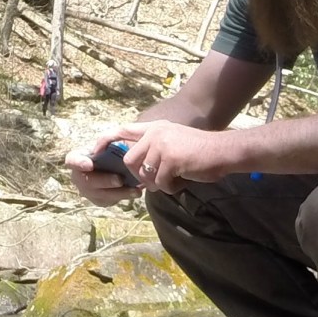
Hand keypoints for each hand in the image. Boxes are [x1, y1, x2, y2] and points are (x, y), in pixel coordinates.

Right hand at [65, 139, 142, 205]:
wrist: (118, 162)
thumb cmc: (111, 149)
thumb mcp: (110, 140)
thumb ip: (106, 140)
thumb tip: (103, 147)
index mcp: (78, 158)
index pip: (72, 160)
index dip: (79, 163)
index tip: (90, 164)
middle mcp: (79, 177)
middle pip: (87, 182)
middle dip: (104, 181)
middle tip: (119, 179)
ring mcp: (88, 191)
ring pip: (100, 194)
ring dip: (118, 192)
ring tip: (134, 189)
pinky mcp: (99, 200)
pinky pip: (110, 200)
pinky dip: (124, 196)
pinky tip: (136, 192)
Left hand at [112, 121, 237, 193]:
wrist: (224, 151)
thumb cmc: (201, 153)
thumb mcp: (174, 142)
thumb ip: (154, 148)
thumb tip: (134, 167)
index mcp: (155, 128)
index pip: (121, 131)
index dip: (104, 141)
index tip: (93, 152)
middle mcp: (156, 133)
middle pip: (130, 161)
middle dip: (141, 176)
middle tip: (159, 181)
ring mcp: (162, 145)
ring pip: (145, 174)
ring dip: (158, 184)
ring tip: (174, 181)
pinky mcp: (171, 159)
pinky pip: (161, 183)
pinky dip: (171, 188)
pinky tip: (182, 182)